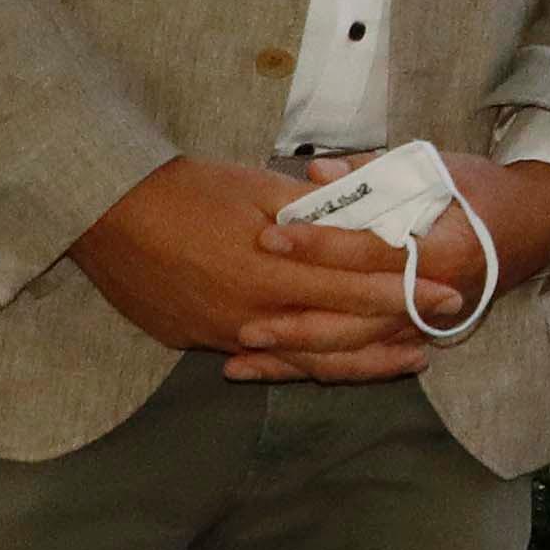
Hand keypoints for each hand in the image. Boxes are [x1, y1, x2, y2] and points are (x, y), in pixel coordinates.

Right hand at [69, 154, 448, 364]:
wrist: (100, 209)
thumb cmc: (184, 188)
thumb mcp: (258, 188)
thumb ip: (317, 215)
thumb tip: (368, 223)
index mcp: (271, 269)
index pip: (356, 288)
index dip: (406, 293)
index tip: (449, 294)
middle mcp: (250, 312)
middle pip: (337, 336)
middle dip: (392, 336)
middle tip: (438, 334)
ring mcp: (219, 333)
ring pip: (301, 358)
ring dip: (353, 361)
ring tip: (398, 360)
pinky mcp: (193, 340)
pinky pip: (258, 358)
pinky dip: (297, 361)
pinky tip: (326, 361)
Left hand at [227, 155, 549, 386]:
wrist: (539, 221)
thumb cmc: (484, 188)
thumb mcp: (439, 167)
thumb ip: (373, 170)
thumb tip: (315, 176)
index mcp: (445, 249)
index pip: (370, 252)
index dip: (319, 246)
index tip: (271, 237)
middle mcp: (439, 297)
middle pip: (357, 319)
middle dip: (297, 324)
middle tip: (243, 323)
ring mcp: (432, 323)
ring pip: (357, 352)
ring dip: (298, 359)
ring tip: (242, 360)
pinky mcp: (423, 336)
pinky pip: (367, 361)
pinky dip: (320, 369)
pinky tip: (276, 372)